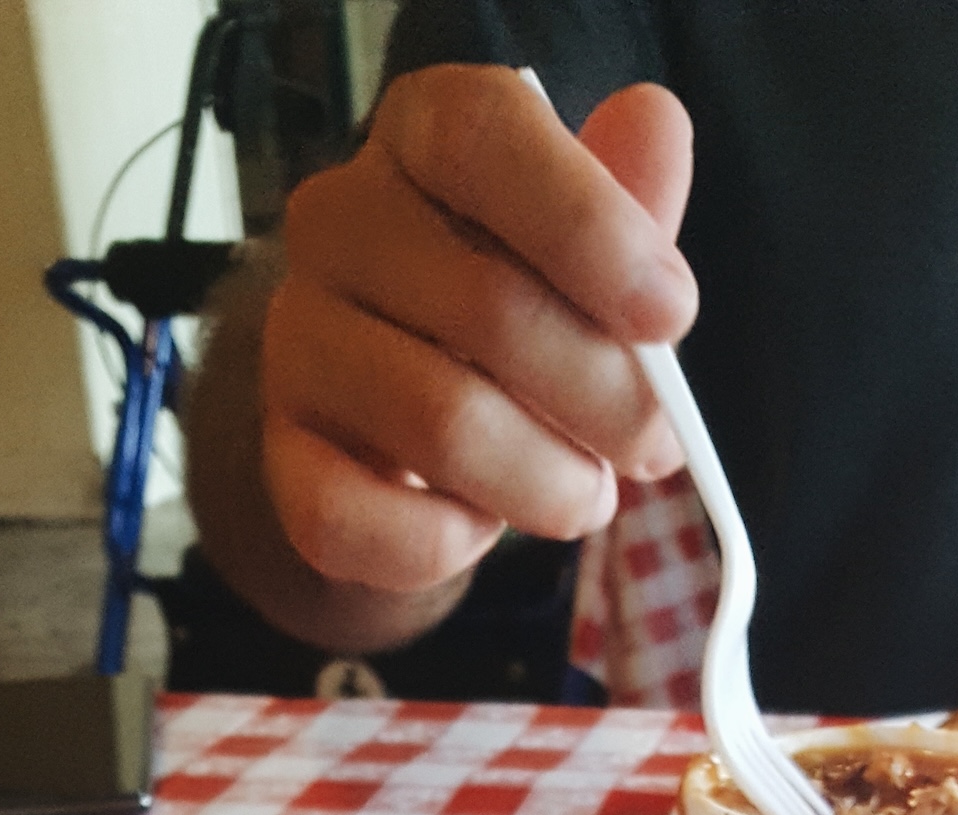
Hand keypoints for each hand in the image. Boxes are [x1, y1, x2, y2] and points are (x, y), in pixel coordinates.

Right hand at [263, 66, 697, 597]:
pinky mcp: (285, 455)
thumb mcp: (585, 251)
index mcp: (420, 138)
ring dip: (546, 484)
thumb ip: (626, 203)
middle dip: (606, 400)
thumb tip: (654, 127)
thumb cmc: (513, 313)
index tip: (672, 314)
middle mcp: (337, 223)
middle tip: (656, 447)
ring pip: (440, 424)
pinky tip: (482, 526)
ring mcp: (298, 341)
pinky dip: (449, 544)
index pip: (485, 139)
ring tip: (587, 496)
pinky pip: (364, 519)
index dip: (591, 229)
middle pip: (489, 308)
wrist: (410, 418)